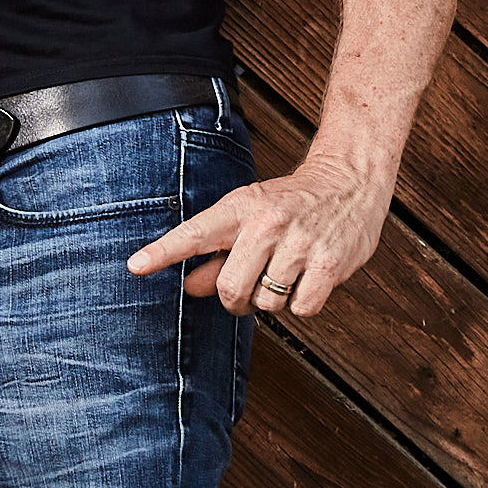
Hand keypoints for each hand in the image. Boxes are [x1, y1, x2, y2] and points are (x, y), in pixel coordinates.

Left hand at [127, 156, 391, 319]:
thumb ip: (217, 253)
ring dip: (272, 298)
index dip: (164, 251)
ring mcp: (302, 244)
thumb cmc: (292, 201)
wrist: (352, 178)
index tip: (136, 265)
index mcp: (242, 207)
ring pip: (267, 303)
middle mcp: (269, 223)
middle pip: (231, 289)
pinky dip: (302, 302)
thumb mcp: (250, 215)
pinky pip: (301, 309)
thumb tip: (189, 286)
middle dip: (235, 299)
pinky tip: (309, 278)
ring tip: (286, 270)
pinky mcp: (331, 264)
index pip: (196, 233)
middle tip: (247, 287)